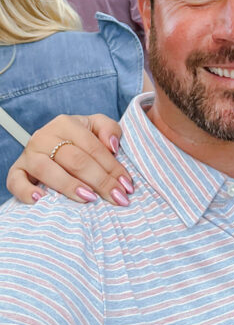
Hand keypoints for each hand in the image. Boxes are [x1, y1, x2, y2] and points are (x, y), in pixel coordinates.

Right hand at [6, 114, 132, 206]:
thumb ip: (108, 129)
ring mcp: (29, 154)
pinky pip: (16, 181)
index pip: (93, 147)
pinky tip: (42, 201)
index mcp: (66, 123)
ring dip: (69, 186)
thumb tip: (113, 146)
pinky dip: (26, 192)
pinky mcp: (16, 170)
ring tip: (89, 198)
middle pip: (75, 160)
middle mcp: (45, 136)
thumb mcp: (94, 126)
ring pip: (48, 170)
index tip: (126, 186)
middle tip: (116, 197)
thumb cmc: (77, 138)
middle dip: (99, 180)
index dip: (112, 167)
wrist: (49, 142)